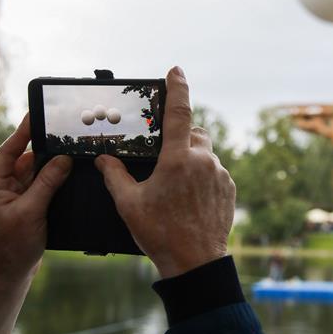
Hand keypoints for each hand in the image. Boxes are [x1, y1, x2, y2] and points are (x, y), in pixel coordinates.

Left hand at [0, 114, 72, 281]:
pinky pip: (44, 188)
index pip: (10, 148)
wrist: (5, 281)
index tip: (40, 112)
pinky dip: (57, 183)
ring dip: (54, 167)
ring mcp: (15, 197)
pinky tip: (72, 176)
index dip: (25, 130)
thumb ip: (46, 183)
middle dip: (47, 148)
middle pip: (27, 158)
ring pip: (38, 173)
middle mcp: (2, 186)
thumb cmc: (7, 250)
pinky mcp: (28, 208)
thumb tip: (63, 159)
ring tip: (74, 152)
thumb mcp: (29, 213)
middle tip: (67, 132)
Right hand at [96, 66, 235, 278]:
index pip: (178, 111)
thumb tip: (103, 160)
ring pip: (205, 153)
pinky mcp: (229, 188)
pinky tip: (188, 198)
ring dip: (191, 159)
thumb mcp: (129, 204)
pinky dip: (201, 176)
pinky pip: (214, 171)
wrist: (196, 263)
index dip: (176, 87)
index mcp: (177, 159)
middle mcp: (202, 160)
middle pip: (193, 132)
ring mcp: (220, 174)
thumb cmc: (161, 233)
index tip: (175, 70)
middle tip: (164, 156)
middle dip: (180, 136)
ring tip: (174, 186)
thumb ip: (114, 176)